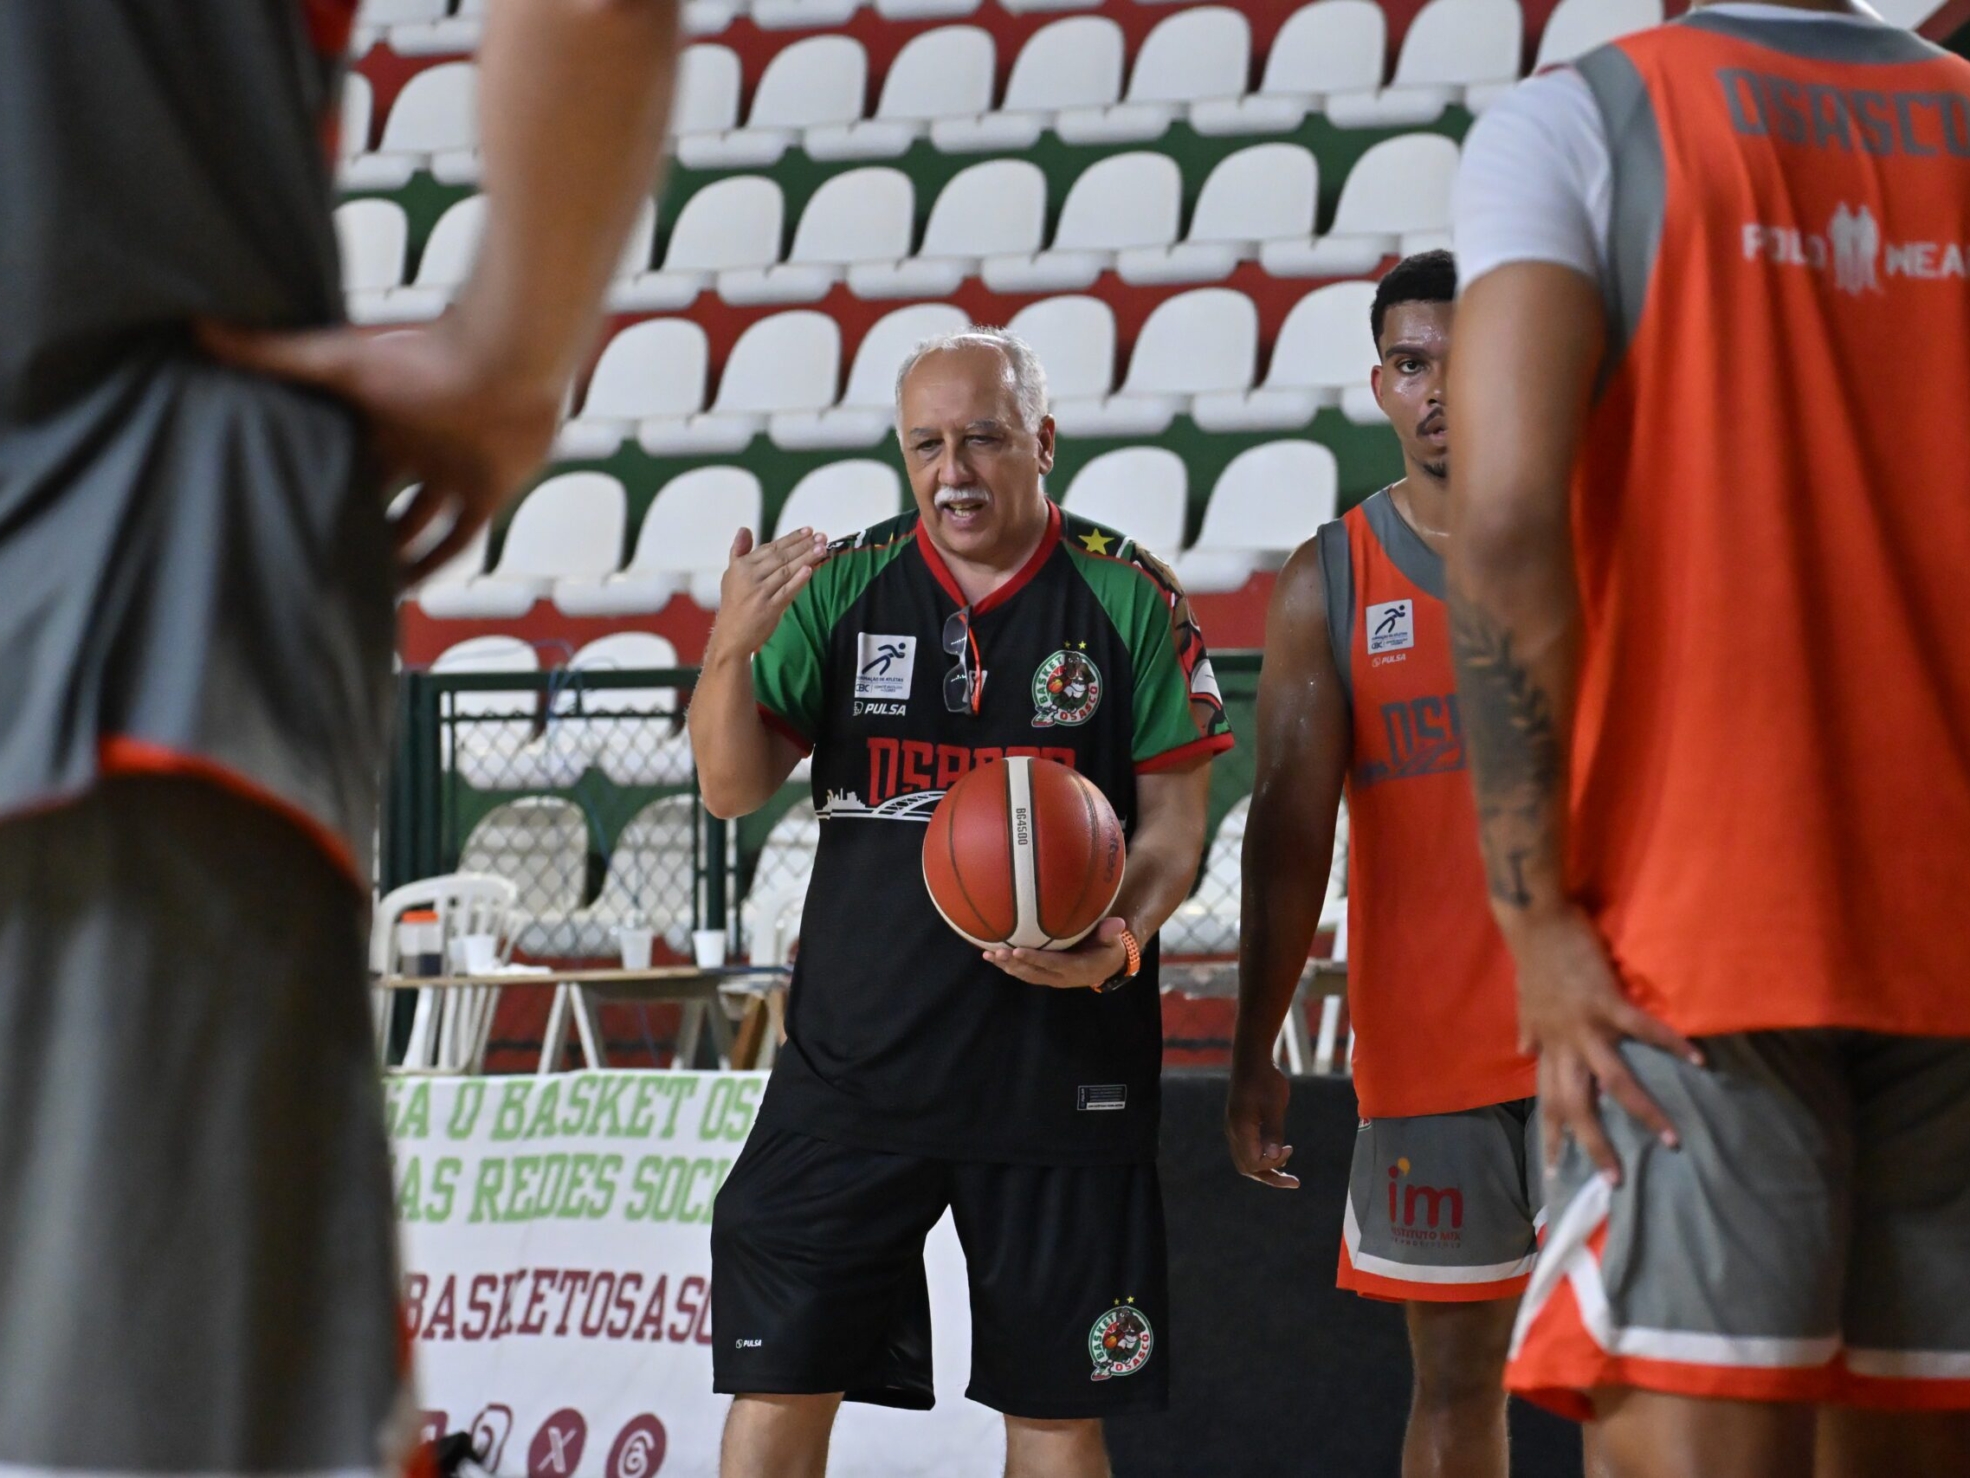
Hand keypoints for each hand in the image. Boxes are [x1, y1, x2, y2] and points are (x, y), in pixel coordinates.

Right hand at [196, 318, 564, 587]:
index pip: (337, 456)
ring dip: (393, 551)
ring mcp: (452, 470)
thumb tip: (198, 330)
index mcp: (378, 417)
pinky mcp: (487, 492)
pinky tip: (407, 590)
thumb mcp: (337, 363)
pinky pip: (459, 539)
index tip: (277, 509)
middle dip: (350, 522)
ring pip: (416, 522)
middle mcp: (414, 445)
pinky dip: (436, 564)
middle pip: (375, 494)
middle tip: (312, 559)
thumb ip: (271, 354)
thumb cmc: (422, 359)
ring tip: (355, 584)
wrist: (506, 363)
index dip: (312, 480)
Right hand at [707, 527, 830, 658]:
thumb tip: (744, 529)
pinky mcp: (768, 608)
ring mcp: (759, 593)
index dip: (791, 538)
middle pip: (781, 557)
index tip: (808, 530)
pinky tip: (810, 570)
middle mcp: (750, 576)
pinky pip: (786, 591)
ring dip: (805, 558)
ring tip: (822, 549)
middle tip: (822, 537)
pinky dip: (798, 580)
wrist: (730, 635)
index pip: (770, 547)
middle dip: (803, 545)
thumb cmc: (734, 603)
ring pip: (786, 571)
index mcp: (742, 566)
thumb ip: (740, 552)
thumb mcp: (731, 574)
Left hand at [984, 916, 1127, 990]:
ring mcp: (1050, 977)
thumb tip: (1117, 923)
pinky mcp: (1043, 974)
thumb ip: (1111, 933)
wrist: (1105, 966)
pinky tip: (990, 955)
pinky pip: (1023, 971)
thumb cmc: (1108, 948)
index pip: (1053, 965)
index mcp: (1077, 969)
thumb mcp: (1113, 942)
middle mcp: (1061, 977)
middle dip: (1015, 964)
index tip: (1018, 951)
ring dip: (1007, 966)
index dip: (1035, 960)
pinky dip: (1007, 965)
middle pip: (1034, 973)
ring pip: (1025, 974)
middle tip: (998, 952)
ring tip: (989, 955)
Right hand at [1225, 1060, 1297, 1187]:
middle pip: (1248, 1167)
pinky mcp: (1240, 1124)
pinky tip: (1278, 1154)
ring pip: (1246, 1161)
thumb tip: (1274, 1157)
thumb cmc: (1265, 1079)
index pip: (1254, 1162)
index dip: (1273, 1164)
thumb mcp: (1274, 1105)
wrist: (1252, 1059)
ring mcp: (1235, 1129)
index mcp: (1241, 1128)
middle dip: (1270, 1177)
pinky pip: (1247, 1150)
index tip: (1290, 1148)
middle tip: (1294, 1182)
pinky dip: (1261, 1158)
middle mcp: (1234, 1132)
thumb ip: (1274, 1132)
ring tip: (1287, 1174)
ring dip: (1266, 1169)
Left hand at [1506, 905, 1702, 1184]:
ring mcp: (1586, 1026)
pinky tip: (1699, 1061)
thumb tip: (1524, 1051)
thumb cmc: (1536, 961)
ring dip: (1645, 1112)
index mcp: (1547, 1048)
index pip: (1547, 1102)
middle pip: (1577, 1106)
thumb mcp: (1525, 1004)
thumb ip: (1529, 1031)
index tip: (1553, 1174)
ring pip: (1615, 1082)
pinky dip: (1673, 1044)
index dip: (1551, 1137)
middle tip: (1615, 1181)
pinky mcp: (1608, 1002)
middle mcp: (1564, 1045)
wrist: (1536, 921)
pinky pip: (1644, 1031)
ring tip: (1673, 1140)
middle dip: (1595, 1145)